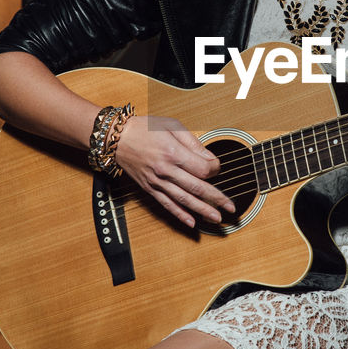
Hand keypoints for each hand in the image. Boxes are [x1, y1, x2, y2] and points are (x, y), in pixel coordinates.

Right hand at [113, 115, 234, 227]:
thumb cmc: (144, 129)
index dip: (215, 170)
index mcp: (173, 153)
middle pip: (197, 188)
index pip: (202, 169)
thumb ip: (193, 143)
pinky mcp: (150, 189)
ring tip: (217, 218)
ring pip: (184, 200)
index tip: (217, 167)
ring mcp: (158, 182)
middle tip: (231, 207)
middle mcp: (166, 171)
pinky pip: (167, 205)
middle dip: (217, 199)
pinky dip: (180, 215)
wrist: (116, 139)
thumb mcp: (172, 126)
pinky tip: (192, 223)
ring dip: (203, 211)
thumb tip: (209, 158)